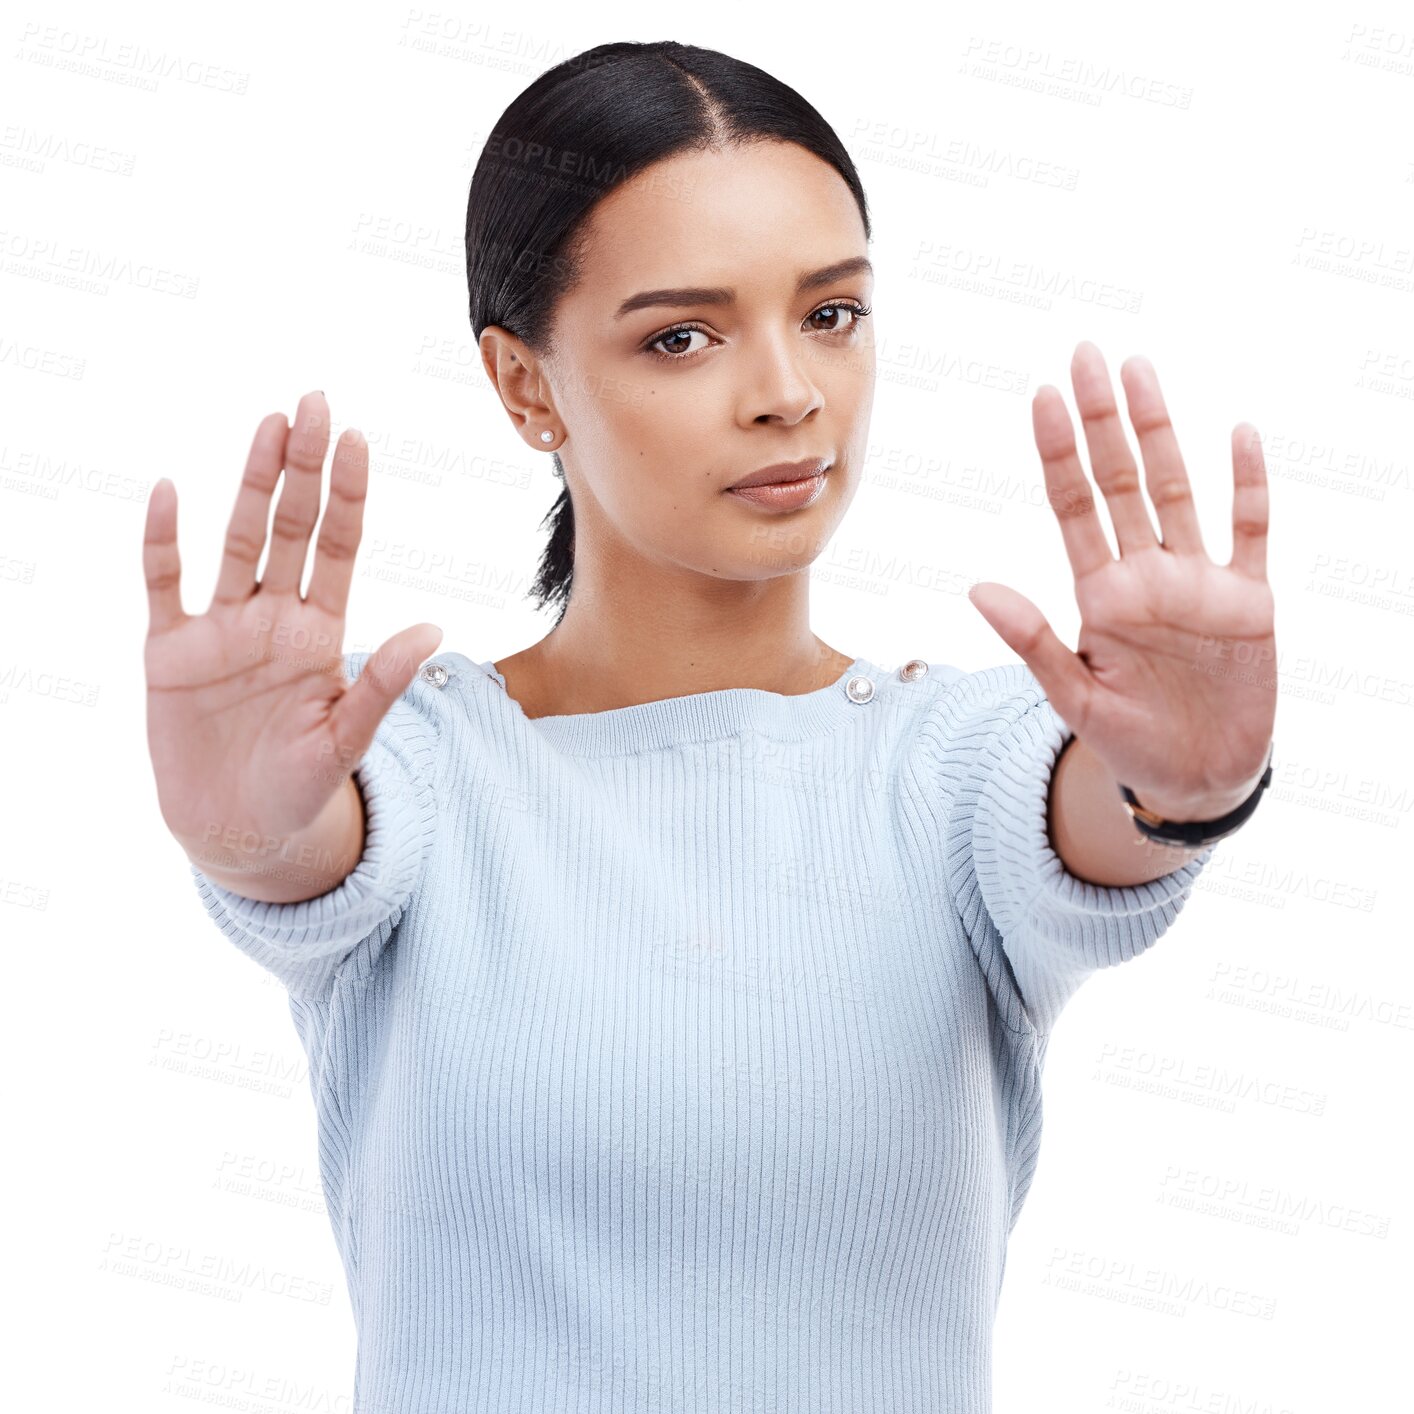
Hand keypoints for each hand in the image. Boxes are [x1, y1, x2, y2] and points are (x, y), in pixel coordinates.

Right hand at [143, 390, 442, 865]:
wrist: (240, 831)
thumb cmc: (303, 789)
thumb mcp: (347, 739)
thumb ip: (382, 684)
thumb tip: (434, 629)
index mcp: (320, 633)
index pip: (339, 547)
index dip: (348, 494)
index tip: (357, 439)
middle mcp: (273, 618)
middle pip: (290, 527)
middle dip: (301, 467)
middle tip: (313, 402)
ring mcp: (222, 630)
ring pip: (237, 542)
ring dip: (248, 484)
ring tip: (266, 425)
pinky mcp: (172, 653)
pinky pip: (165, 585)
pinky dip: (164, 542)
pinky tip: (168, 492)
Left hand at [967, 341, 1276, 821]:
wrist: (1196, 779)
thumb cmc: (1129, 740)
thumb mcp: (1074, 697)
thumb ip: (1033, 640)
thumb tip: (977, 587)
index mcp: (1101, 595)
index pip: (1074, 507)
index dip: (1059, 453)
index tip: (1042, 396)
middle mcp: (1147, 575)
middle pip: (1121, 482)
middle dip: (1102, 421)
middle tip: (1086, 356)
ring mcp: (1199, 582)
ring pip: (1177, 490)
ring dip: (1161, 432)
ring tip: (1140, 372)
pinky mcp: (1249, 601)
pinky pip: (1251, 532)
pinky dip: (1248, 486)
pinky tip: (1238, 435)